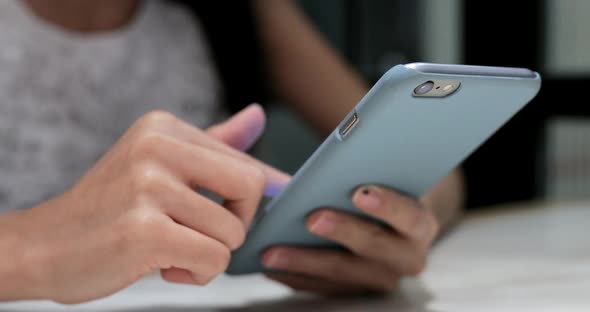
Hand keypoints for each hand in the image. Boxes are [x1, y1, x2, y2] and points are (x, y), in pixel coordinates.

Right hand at [4, 104, 288, 303]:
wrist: (43, 247)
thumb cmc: (109, 210)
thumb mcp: (158, 164)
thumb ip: (212, 143)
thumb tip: (259, 115)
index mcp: (163, 127)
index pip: (244, 161)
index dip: (254, 194)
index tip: (260, 203)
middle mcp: (157, 146)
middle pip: (250, 186)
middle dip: (237, 222)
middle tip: (202, 233)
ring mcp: (149, 186)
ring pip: (233, 231)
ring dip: (211, 254)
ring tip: (173, 250)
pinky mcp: (145, 230)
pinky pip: (214, 258)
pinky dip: (199, 273)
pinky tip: (167, 268)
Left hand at [263, 185, 438, 294]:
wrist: (388, 223)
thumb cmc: (381, 190)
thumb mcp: (385, 178)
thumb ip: (370, 170)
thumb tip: (339, 159)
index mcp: (419, 224)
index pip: (411, 216)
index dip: (388, 205)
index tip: (359, 192)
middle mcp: (406, 257)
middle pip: (374, 247)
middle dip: (341, 231)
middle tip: (311, 218)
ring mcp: (379, 279)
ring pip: (342, 274)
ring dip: (305, 262)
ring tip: (272, 250)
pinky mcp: (353, 292)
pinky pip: (322, 288)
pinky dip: (295, 276)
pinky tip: (270, 264)